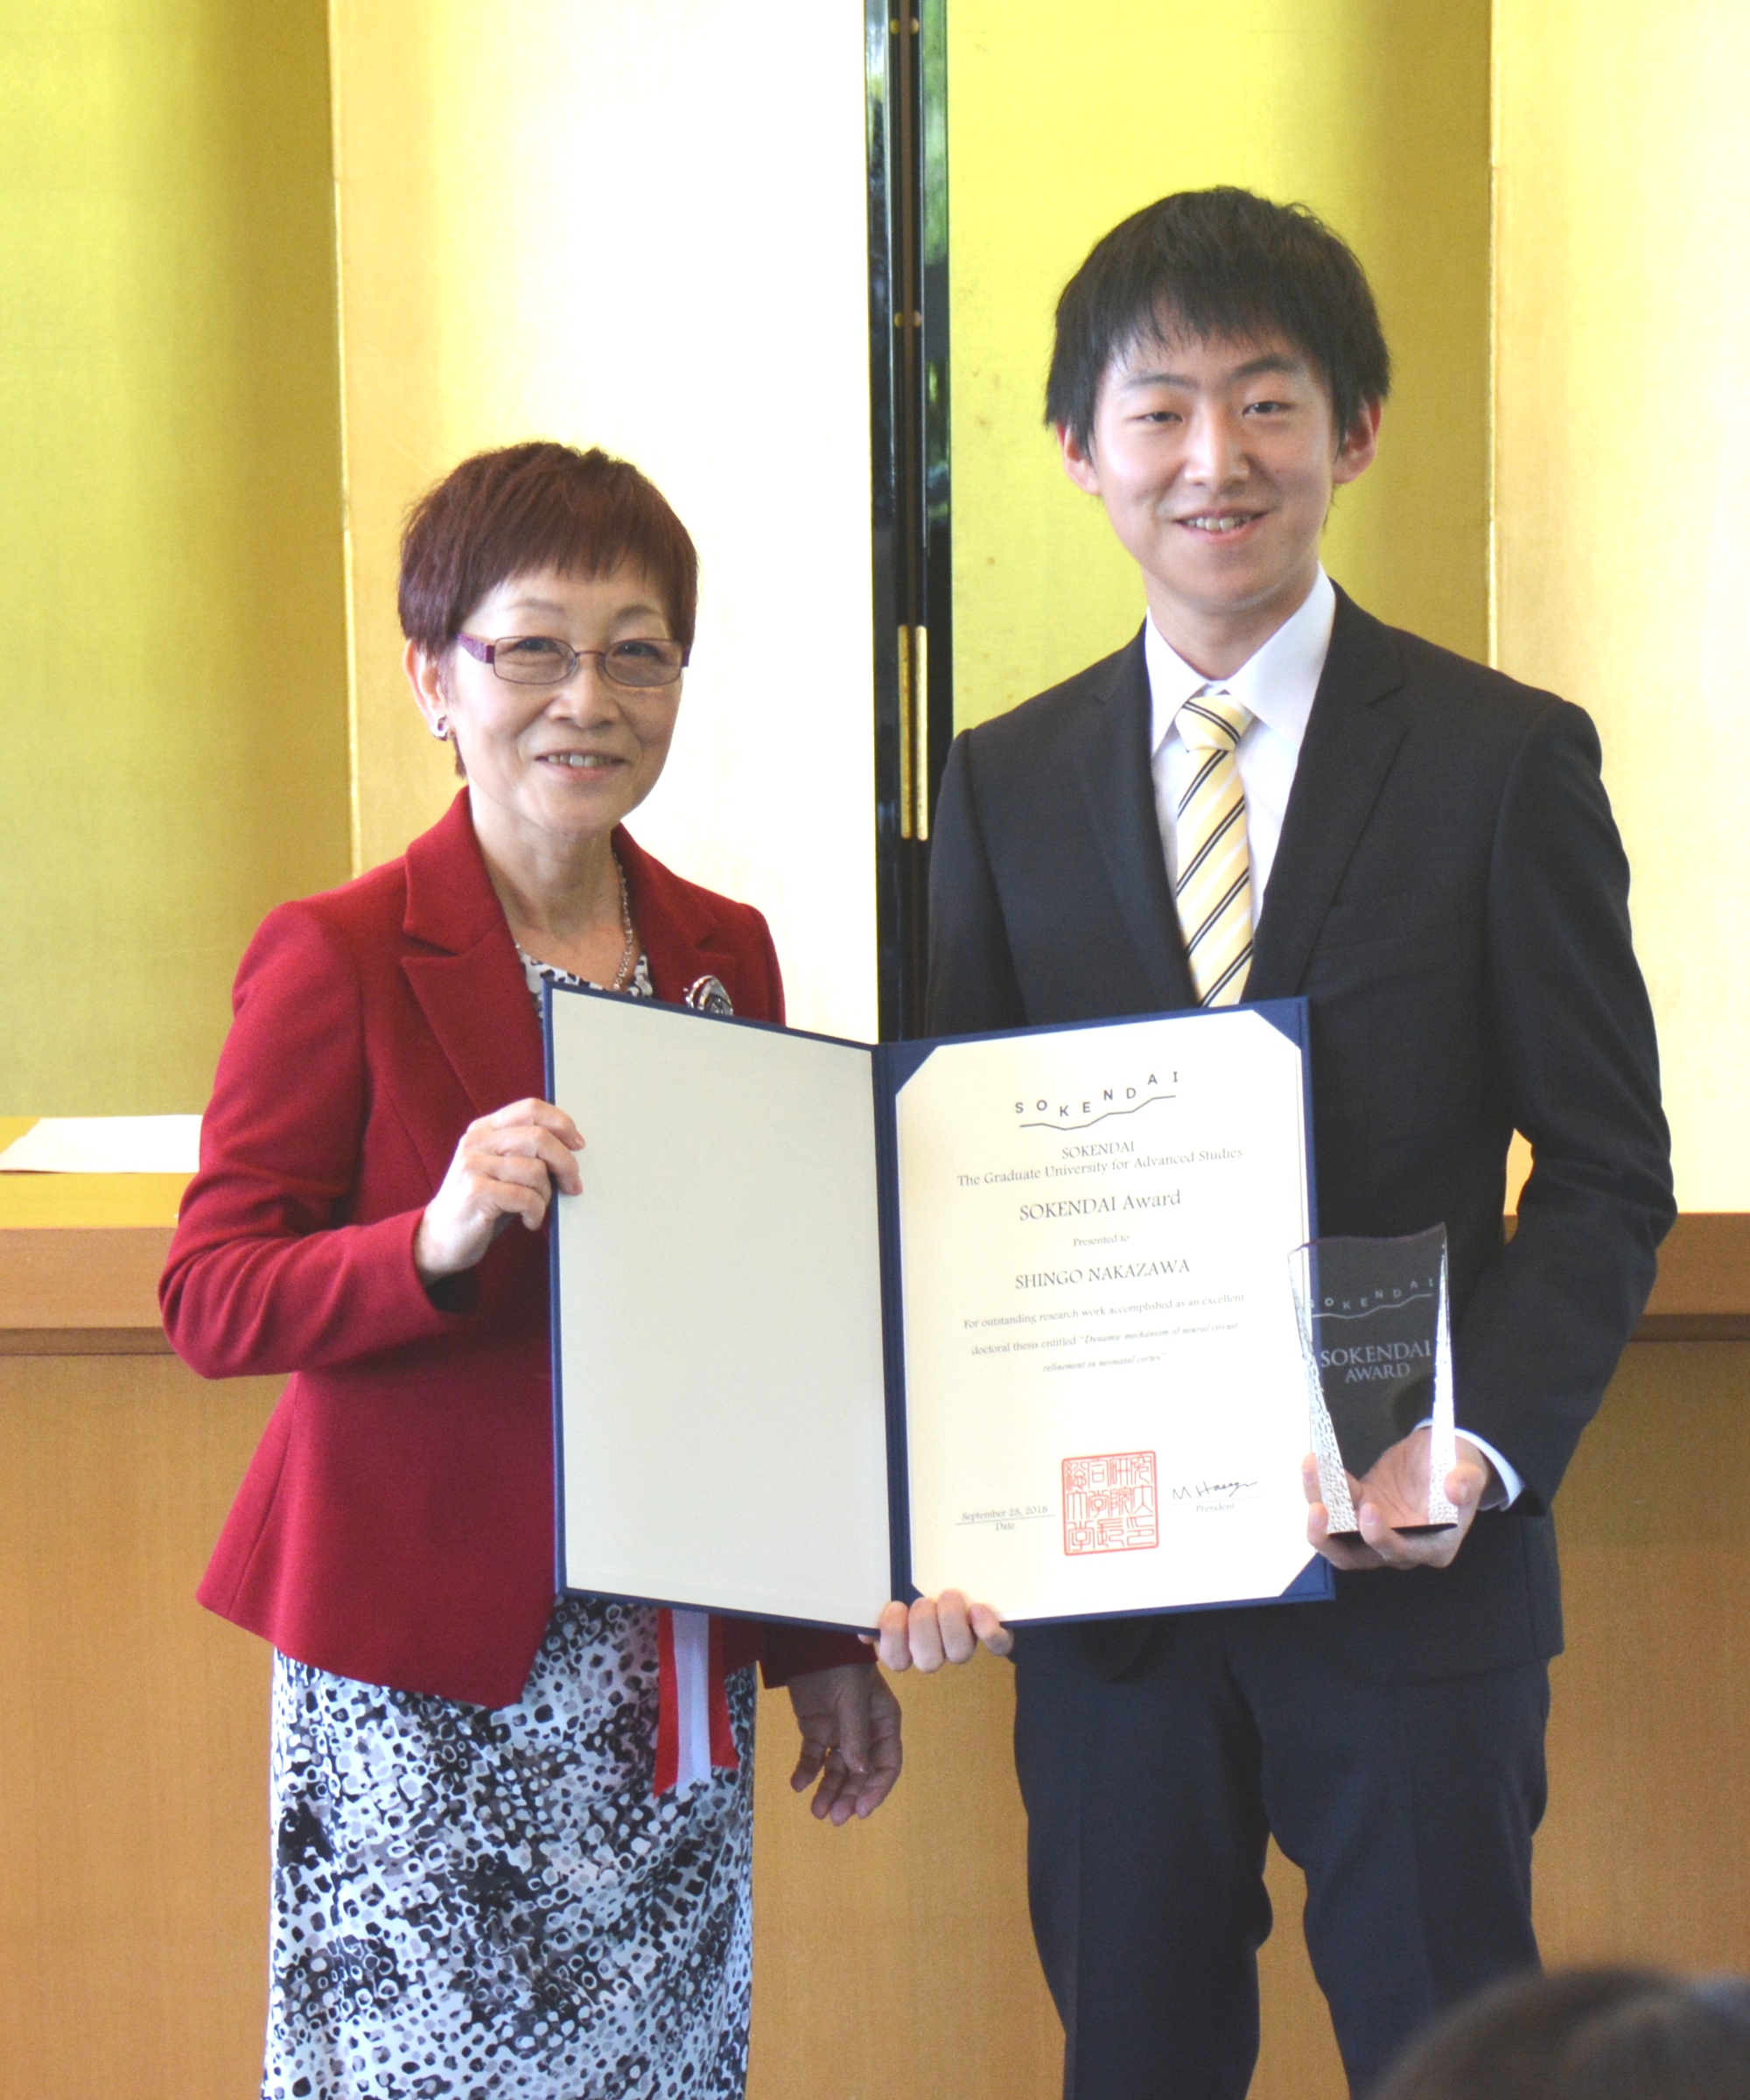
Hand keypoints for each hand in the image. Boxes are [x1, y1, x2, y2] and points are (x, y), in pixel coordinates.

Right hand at [414, 1098, 583, 1281]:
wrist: (439, 1239)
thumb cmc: (482, 1204)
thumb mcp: (501, 1169)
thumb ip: (525, 1152)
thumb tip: (572, 1147)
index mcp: (484, 1129)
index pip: (530, 1108)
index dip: (561, 1123)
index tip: (578, 1144)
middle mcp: (476, 1142)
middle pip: (539, 1138)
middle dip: (566, 1164)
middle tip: (573, 1186)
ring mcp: (473, 1165)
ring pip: (535, 1170)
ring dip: (546, 1195)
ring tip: (537, 1208)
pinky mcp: (475, 1192)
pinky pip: (525, 1197)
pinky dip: (536, 1212)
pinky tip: (529, 1221)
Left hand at [787, 1663, 902, 1823]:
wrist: (810, 1645)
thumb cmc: (841, 1666)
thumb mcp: (853, 1697)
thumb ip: (855, 1734)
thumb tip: (859, 1771)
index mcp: (883, 1723)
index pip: (887, 1764)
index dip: (876, 1789)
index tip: (861, 1810)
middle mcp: (865, 1733)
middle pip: (860, 1774)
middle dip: (849, 1796)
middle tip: (834, 1817)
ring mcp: (839, 1733)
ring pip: (836, 1770)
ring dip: (829, 1791)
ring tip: (817, 1811)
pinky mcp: (816, 1730)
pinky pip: (812, 1757)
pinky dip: (806, 1772)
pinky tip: (797, 1784)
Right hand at [870, 1590, 1013, 1671]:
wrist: (964, 1572)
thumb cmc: (919, 1582)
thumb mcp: (894, 1589)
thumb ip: (875, 1607)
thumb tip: (865, 1631)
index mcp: (908, 1643)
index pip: (896, 1659)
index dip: (894, 1638)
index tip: (895, 1607)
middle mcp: (936, 1650)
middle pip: (928, 1661)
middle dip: (923, 1630)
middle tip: (923, 1601)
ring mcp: (964, 1643)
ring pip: (958, 1654)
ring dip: (951, 1624)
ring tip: (949, 1595)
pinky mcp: (994, 1635)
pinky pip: (998, 1645)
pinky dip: (989, 1631)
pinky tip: (979, 1609)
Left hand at [1303, 1427, 1492, 1571]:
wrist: (1445, 1454)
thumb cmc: (1460, 1467)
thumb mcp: (1469, 1471)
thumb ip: (1466, 1482)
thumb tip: (1456, 1489)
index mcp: (1433, 1546)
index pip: (1402, 1553)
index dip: (1383, 1538)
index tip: (1369, 1510)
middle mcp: (1399, 1546)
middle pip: (1355, 1556)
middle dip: (1331, 1539)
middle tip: (1318, 1510)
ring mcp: (1375, 1528)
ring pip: (1336, 1534)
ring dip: (1318, 1510)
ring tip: (1311, 1473)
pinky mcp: (1360, 1506)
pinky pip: (1335, 1505)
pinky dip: (1322, 1487)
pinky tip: (1315, 1463)